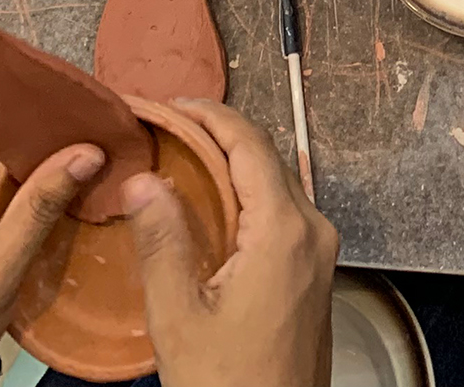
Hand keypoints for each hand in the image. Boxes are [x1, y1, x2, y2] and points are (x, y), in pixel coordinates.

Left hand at [0, 133, 100, 386]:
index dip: (55, 131)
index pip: (3, 134)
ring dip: (44, 187)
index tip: (106, 135)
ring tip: (97, 187)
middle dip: (55, 160)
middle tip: (112, 165)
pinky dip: (26, 209)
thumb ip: (39, 210)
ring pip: (2, 179)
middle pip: (4, 154)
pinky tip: (60, 217)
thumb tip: (86, 152)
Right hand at [125, 100, 336, 386]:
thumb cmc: (233, 380)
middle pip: (265, 158)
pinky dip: (240, 193)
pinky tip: (203, 200)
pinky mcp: (311, 269)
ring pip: (272, 183)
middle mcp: (313, 231)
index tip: (164, 104)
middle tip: (159, 125)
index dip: (206, 115)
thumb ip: (162, 240)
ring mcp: (318, 250)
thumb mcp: (180, 312)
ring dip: (226, 162)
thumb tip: (145, 181)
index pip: (250, 144)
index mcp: (286, 231)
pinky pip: (278, 212)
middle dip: (213, 133)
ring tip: (173, 153)